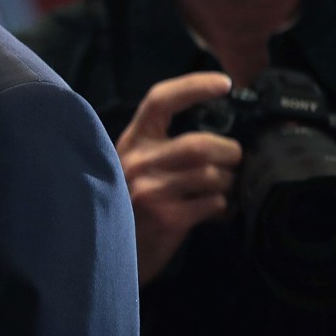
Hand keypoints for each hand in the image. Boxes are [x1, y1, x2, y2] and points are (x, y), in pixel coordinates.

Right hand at [115, 72, 241, 283]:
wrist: (101, 252)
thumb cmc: (124, 207)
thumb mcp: (130, 168)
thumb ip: (161, 151)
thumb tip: (215, 142)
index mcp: (130, 141)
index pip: (160, 100)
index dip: (193, 86)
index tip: (223, 83)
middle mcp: (137, 161)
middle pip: (199, 144)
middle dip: (229, 153)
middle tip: (234, 162)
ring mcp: (150, 190)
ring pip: (212, 175)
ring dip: (228, 184)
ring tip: (221, 191)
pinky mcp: (167, 218)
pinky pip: (214, 204)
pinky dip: (224, 207)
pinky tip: (214, 212)